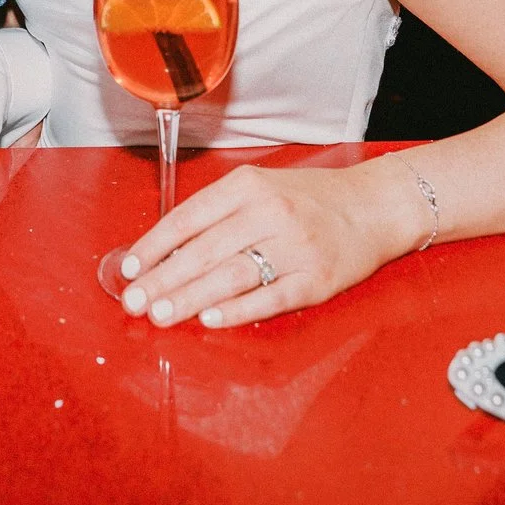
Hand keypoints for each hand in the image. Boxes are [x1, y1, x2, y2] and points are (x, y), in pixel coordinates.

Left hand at [116, 163, 409, 329]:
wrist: (376, 205)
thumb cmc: (310, 199)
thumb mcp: (261, 188)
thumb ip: (217, 214)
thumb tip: (165, 251)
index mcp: (249, 186)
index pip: (189, 217)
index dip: (154, 246)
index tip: (129, 268)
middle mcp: (270, 212)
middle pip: (205, 251)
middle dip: (163, 280)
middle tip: (135, 302)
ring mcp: (296, 246)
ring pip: (232, 276)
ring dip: (191, 298)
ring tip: (162, 315)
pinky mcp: (318, 278)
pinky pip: (271, 297)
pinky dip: (238, 310)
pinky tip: (211, 319)